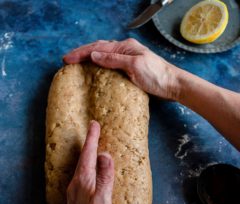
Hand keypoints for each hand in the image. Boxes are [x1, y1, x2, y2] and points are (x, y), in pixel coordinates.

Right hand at [63, 38, 179, 99]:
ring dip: (89, 57)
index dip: (81, 53)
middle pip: (99, 49)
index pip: (98, 48)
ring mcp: (127, 59)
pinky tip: (95, 68)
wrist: (172, 84)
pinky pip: (110, 63)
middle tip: (67, 59)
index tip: (67, 59)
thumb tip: (94, 55)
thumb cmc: (156, 75)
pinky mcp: (129, 68)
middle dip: (82, 53)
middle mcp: (124, 50)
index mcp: (124, 47)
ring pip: (104, 54)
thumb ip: (114, 60)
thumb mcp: (134, 66)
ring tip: (77, 61)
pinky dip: (99, 64)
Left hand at [66, 120, 114, 203]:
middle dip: (88, 144)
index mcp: (82, 183)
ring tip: (92, 148)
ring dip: (87, 156)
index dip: (92, 138)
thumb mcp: (103, 202)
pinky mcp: (78, 203)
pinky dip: (87, 169)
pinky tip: (91, 173)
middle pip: (82, 159)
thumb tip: (105, 154)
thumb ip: (104, 178)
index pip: (88, 155)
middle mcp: (76, 186)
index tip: (94, 123)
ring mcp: (75, 195)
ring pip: (81, 169)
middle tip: (93, 131)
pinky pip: (82, 179)